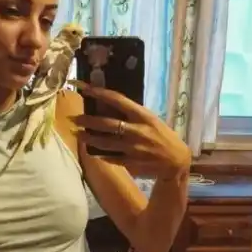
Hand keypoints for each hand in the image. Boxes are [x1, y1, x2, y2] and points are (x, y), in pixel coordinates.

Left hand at [69, 80, 190, 179]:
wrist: (177, 161)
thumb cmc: (162, 136)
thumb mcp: (151, 120)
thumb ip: (132, 115)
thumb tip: (107, 107)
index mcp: (143, 116)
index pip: (117, 100)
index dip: (99, 93)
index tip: (84, 88)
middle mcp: (137, 131)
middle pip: (106, 123)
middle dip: (87, 120)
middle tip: (74, 119)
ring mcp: (133, 148)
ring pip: (105, 142)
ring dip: (89, 138)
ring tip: (78, 134)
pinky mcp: (132, 163)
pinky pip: (111, 158)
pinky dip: (101, 154)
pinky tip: (92, 151)